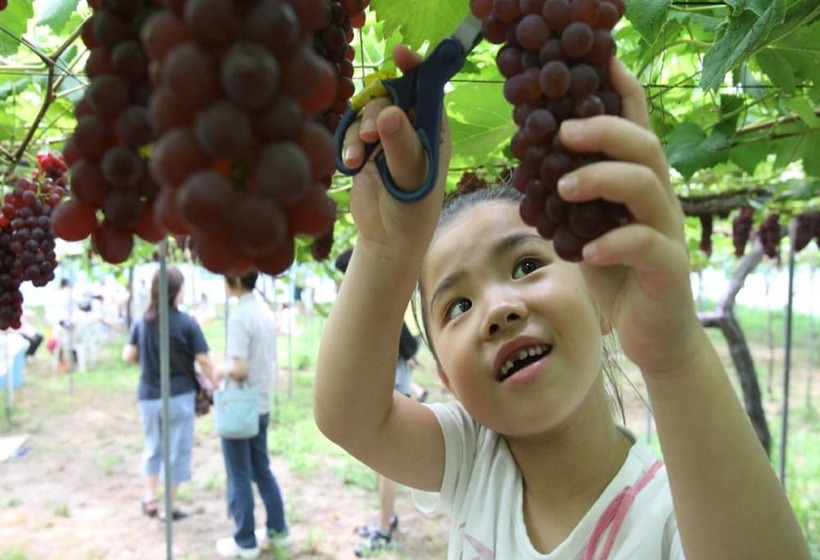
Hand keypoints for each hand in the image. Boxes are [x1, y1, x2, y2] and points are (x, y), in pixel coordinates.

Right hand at [339, 45, 451, 261]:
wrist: (388, 240)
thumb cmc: (413, 211)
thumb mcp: (412, 178)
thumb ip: (401, 146)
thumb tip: (390, 112)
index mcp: (434, 130)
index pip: (428, 88)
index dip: (416, 68)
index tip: (401, 54)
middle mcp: (411, 128)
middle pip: (391, 96)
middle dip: (377, 110)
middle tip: (371, 135)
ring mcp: (386, 138)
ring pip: (367, 112)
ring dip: (358, 132)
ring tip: (357, 159)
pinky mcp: (364, 150)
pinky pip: (350, 131)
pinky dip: (346, 144)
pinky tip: (348, 166)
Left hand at [556, 58, 698, 376]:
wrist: (652, 336)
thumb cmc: (616, 279)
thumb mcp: (585, 233)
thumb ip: (569, 204)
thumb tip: (528, 170)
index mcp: (639, 187)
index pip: (638, 130)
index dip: (624, 95)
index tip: (603, 65)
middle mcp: (659, 201)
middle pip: (645, 146)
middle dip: (604, 130)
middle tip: (562, 130)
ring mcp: (668, 232)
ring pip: (647, 186)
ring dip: (602, 178)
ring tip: (563, 186)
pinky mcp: (669, 267)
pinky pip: (646, 244)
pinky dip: (613, 243)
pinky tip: (586, 251)